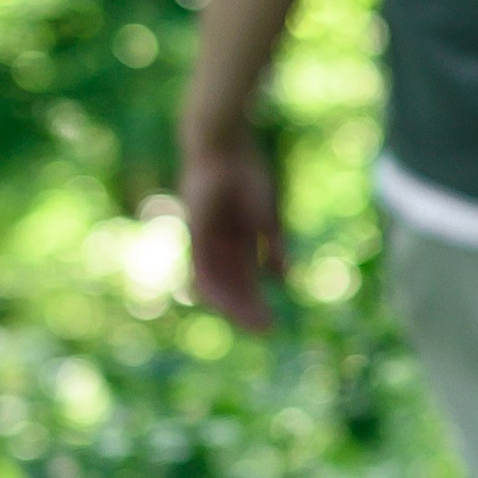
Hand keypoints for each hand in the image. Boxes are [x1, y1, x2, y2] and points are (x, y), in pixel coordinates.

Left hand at [181, 135, 284, 332]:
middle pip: (230, 289)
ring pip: (214, 285)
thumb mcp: (266, 216)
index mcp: (234, 244)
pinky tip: (228, 302)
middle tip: (267, 329)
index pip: (243, 283)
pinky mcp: (195, 232)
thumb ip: (273, 247)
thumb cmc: (247, 176)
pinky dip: (215, 288)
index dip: (255, 304)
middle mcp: (217, 248)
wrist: (224, 148)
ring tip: (254, 320)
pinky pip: (200, 269)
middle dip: (248, 310)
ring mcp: (204, 242)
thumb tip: (281, 279)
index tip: (272, 323)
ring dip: (233, 306)